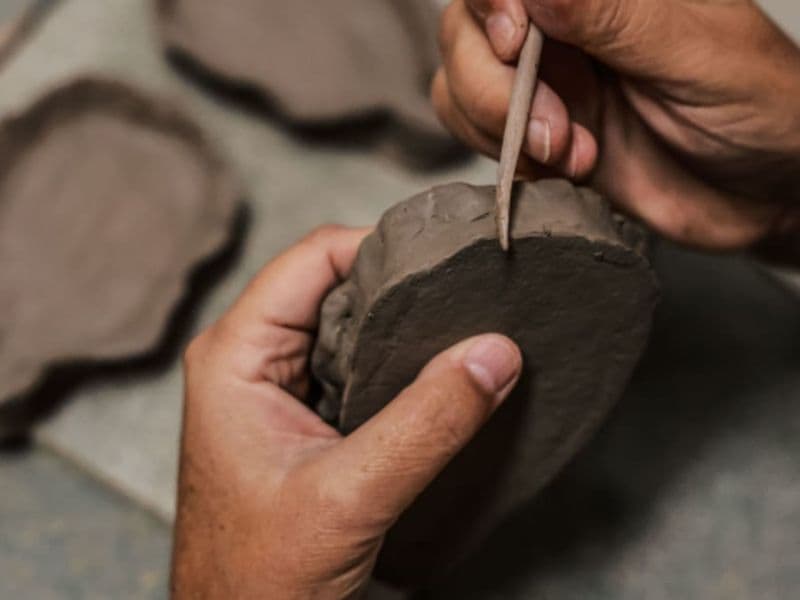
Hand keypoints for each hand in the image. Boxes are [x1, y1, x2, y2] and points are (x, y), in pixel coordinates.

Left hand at [170, 226, 521, 598]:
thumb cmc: (262, 578)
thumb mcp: (351, 497)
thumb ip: (427, 423)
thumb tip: (495, 352)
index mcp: (235, 355)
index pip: (314, 257)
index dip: (381, 245)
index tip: (449, 254)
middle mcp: (251, 358)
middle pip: (334, 282)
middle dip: (400, 284)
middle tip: (467, 288)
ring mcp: (277, 386)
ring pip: (349, 323)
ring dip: (401, 326)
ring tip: (461, 325)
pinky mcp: (303, 415)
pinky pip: (355, 363)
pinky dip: (396, 362)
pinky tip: (435, 372)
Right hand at [433, 0, 799, 249]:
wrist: (768, 193)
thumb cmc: (760, 110)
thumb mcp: (696, 55)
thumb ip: (616, 18)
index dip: (491, 4)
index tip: (514, 43)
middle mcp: (564, 28)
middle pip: (466, 30)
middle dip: (494, 87)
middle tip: (557, 130)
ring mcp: (546, 82)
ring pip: (457, 83)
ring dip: (499, 128)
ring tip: (571, 154)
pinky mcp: (539, 136)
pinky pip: (476, 134)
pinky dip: (505, 158)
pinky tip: (563, 167)